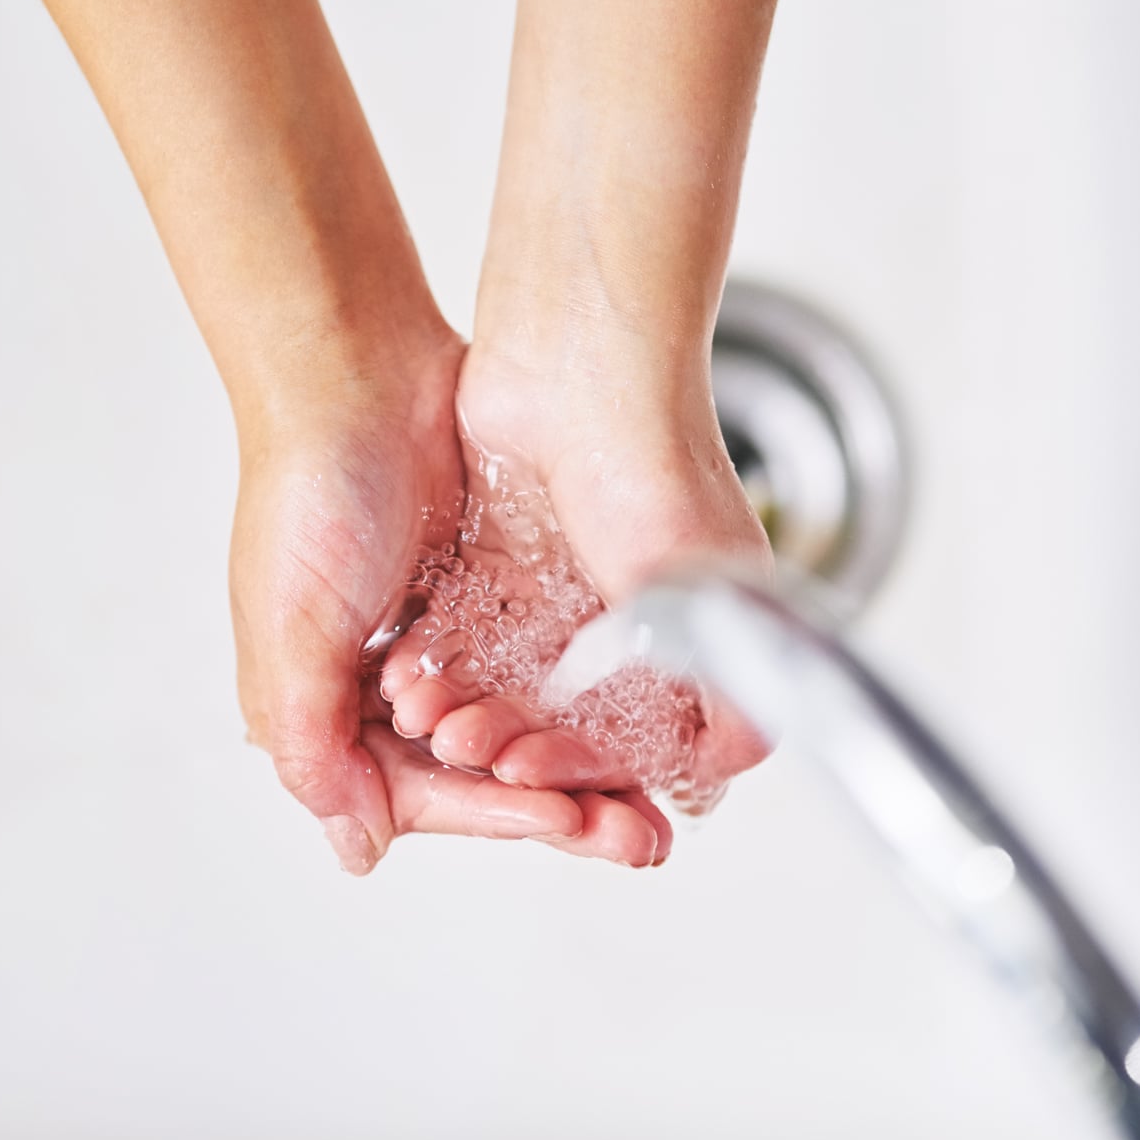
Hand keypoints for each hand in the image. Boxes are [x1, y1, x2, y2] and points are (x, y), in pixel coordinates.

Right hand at [230, 334, 677, 872]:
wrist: (358, 375)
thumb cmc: (306, 490)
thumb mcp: (289, 631)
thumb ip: (312, 743)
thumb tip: (353, 847)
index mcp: (320, 707)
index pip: (418, 793)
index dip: (498, 814)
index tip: (574, 825)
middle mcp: (372, 688)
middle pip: (474, 774)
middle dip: (551, 804)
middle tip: (633, 833)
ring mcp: (428, 643)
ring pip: (510, 728)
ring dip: (563, 756)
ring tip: (628, 781)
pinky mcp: (474, 596)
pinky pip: (527, 667)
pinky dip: (563, 694)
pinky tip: (613, 710)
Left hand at [376, 335, 773, 817]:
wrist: (577, 352)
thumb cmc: (654, 457)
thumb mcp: (708, 589)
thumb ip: (724, 686)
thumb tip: (727, 773)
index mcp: (699, 631)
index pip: (647, 740)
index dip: (597, 772)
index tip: (551, 787)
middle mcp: (633, 615)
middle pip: (573, 720)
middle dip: (524, 748)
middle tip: (477, 760)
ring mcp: (566, 588)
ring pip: (515, 682)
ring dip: (477, 712)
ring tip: (435, 726)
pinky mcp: (506, 559)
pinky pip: (472, 634)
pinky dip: (446, 664)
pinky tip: (412, 683)